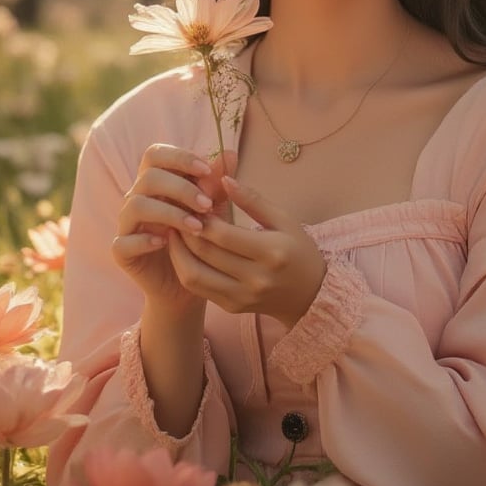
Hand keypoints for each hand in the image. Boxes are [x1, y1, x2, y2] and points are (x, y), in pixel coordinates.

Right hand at [111, 143, 236, 312]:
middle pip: (148, 177)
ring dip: (169, 213)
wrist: (190, 282)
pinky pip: (124, 241)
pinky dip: (145, 239)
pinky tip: (168, 242)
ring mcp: (127, 224)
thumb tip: (230, 153)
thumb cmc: (202, 238)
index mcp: (157, 181)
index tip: (207, 170)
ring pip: (136, 205)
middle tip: (207, 204)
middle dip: (181, 187)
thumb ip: (218, 184)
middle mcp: (137, 197)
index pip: (156, 154)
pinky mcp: (122, 250)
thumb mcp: (214, 210)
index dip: (179, 157)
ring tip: (197, 227)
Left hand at [169, 175, 326, 328]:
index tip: (194, 202)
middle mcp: (256, 278)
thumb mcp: (284, 220)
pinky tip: (183, 250)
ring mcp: (242, 296)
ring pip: (193, 274)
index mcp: (271, 252)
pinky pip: (197, 288)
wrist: (310, 295)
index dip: (202, 217)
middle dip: (185, 230)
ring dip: (178, 251)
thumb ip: (253, 199)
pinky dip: (184, 267)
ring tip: (175, 230)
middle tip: (177, 212)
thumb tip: (223, 178)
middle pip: (205, 252)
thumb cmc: (298, 251)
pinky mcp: (231, 307)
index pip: (223, 234)